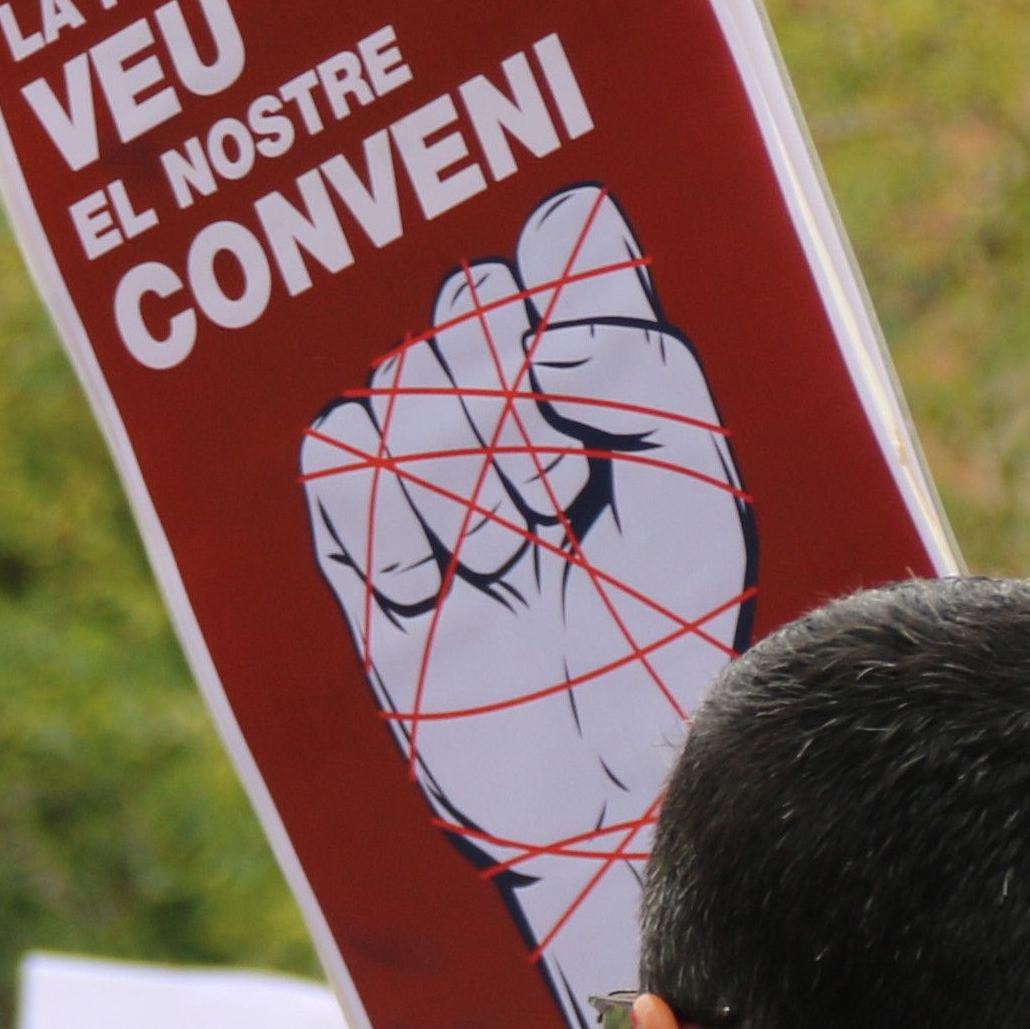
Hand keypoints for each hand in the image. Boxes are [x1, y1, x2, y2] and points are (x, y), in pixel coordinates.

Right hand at [299, 182, 758, 1019]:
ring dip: (464, 466)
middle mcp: (508, 405)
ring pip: (399, 378)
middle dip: (513, 388)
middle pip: (466, 297)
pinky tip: (445, 588)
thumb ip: (637, 367)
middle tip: (561, 488)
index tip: (586, 357)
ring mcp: (430, 473)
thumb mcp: (690, 482)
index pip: (561, 237)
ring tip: (517, 555)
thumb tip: (535, 339)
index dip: (567, 265)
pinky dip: (392, 517)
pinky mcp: (362, 547)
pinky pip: (339, 460)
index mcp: (607, 370)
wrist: (609, 790)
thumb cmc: (667, 634)